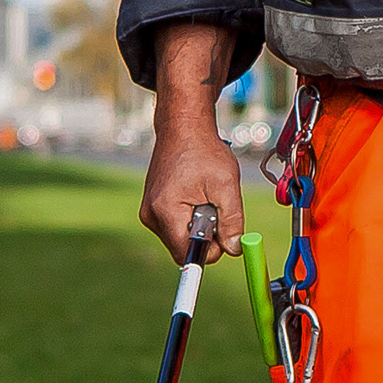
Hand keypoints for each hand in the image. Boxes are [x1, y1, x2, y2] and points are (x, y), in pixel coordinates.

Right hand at [140, 23, 246, 263]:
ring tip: (203, 196)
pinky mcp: (151, 208)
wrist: (183, 128)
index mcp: (165, 211)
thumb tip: (234, 249)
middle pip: (183, 248)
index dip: (210, 248)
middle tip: (213, 205)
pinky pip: (174, 227)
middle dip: (205, 235)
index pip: (188, 254)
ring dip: (197, 226)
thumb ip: (232, 221)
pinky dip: (189, 218)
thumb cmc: (204, 151)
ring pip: (179, 238)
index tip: (222, 229)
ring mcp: (148, 212)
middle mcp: (150, 215)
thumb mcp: (226, 184)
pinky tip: (194, 195)